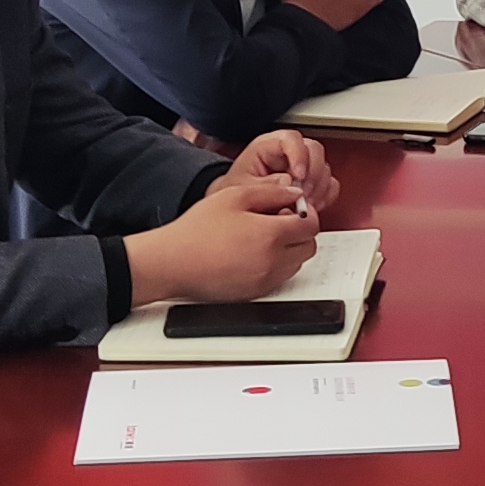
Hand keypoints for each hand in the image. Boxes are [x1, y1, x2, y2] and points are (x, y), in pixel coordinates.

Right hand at [121, 173, 318, 305]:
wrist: (172, 262)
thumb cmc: (196, 230)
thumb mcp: (234, 197)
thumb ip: (272, 192)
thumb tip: (296, 194)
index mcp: (271, 235)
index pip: (311, 225)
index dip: (305, 214)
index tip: (293, 209)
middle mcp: (273, 261)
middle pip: (308, 246)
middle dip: (300, 233)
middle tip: (279, 222)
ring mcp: (265, 280)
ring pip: (296, 264)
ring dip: (289, 250)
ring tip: (263, 238)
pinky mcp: (256, 293)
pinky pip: (279, 279)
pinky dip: (275, 266)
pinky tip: (253, 253)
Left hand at [230, 126, 333, 212]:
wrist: (238, 206)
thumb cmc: (237, 192)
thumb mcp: (242, 188)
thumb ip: (264, 184)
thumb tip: (288, 182)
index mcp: (268, 147)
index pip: (291, 138)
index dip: (299, 154)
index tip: (299, 175)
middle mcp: (289, 153)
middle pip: (313, 150)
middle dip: (313, 174)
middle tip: (304, 194)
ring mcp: (303, 166)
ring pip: (324, 167)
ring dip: (319, 188)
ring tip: (305, 205)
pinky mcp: (312, 182)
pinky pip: (329, 184)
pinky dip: (325, 196)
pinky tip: (314, 205)